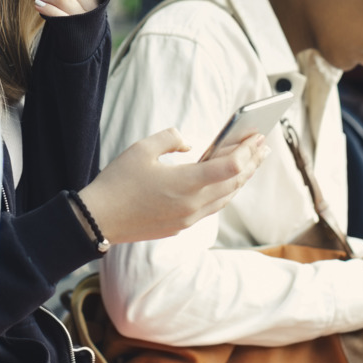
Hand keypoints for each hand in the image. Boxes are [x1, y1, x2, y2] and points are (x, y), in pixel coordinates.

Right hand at [78, 128, 269, 244]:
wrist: (98, 220)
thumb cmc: (118, 181)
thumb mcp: (143, 148)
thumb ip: (171, 138)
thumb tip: (191, 144)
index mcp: (185, 184)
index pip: (229, 168)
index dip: (246, 150)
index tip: (256, 136)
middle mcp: (192, 205)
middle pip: (234, 183)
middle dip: (252, 162)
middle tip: (264, 144)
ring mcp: (188, 219)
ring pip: (226, 197)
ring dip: (243, 178)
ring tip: (254, 161)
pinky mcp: (180, 226)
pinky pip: (213, 206)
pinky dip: (226, 190)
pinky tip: (228, 181)